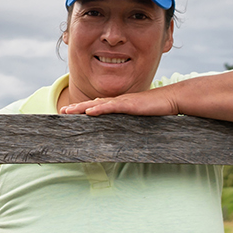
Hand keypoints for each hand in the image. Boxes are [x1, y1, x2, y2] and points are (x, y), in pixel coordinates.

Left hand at [58, 89, 178, 116]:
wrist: (171, 99)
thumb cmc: (157, 109)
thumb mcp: (140, 117)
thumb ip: (130, 122)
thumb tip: (123, 133)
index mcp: (119, 104)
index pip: (98, 106)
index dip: (83, 109)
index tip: (70, 112)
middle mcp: (118, 101)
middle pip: (93, 104)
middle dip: (77, 108)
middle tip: (62, 112)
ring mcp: (123, 101)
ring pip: (98, 104)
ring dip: (82, 108)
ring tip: (68, 111)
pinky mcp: (129, 105)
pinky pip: (111, 107)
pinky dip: (99, 109)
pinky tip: (89, 111)